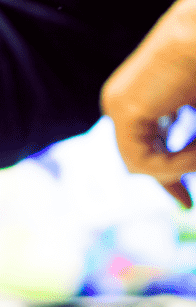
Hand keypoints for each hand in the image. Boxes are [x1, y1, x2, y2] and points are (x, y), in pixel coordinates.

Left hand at [102, 0, 195, 208]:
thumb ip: (191, 144)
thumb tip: (186, 171)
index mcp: (142, 101)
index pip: (146, 147)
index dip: (167, 175)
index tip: (184, 201)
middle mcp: (122, 104)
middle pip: (140, 160)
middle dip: (168, 181)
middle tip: (185, 205)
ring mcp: (118, 106)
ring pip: (142, 164)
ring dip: (181, 166)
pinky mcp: (122, 109)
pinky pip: (142, 160)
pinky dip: (173, 164)